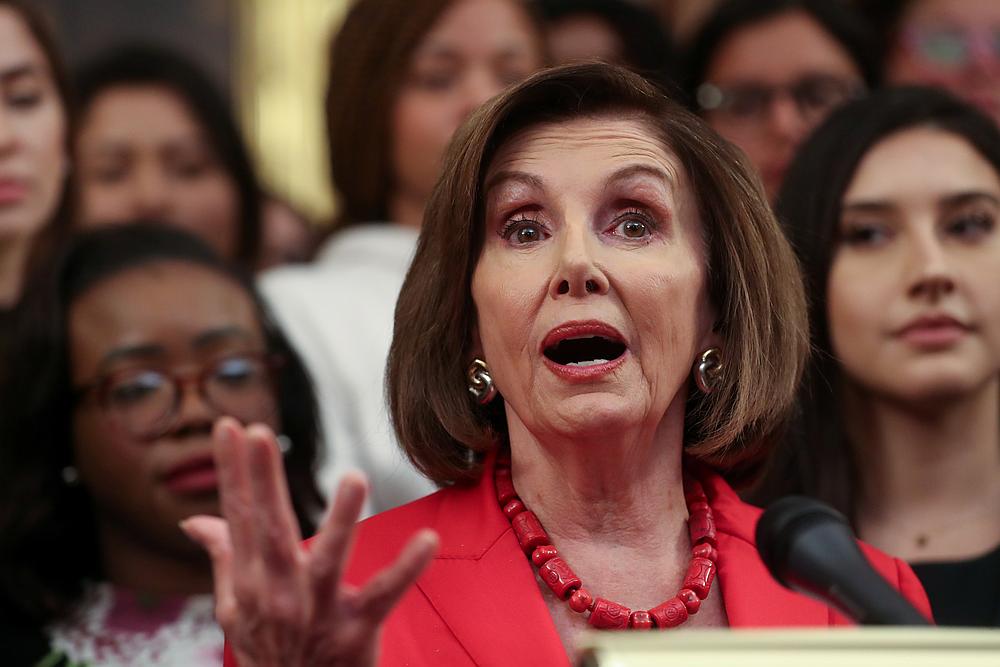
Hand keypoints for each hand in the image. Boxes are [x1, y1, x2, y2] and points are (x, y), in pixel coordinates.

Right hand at [182, 417, 437, 666]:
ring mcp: (318, 613)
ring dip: (341, 520)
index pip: (240, 517)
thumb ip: (223, 557)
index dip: (234, 472)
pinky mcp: (356, 631)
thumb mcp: (235, 608)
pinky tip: (427, 539)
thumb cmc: (269, 650)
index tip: (229, 426)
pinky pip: (384, 596)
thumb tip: (192, 521)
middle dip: (264, 481)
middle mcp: (279, 594)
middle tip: (261, 434)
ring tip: (354, 477)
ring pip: (328, 561)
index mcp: (251, 582)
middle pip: (270, 530)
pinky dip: (407, 570)